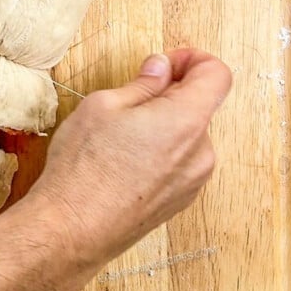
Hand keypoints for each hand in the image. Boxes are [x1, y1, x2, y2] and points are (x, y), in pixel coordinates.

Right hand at [25, 48, 231, 290]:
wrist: (73, 230)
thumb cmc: (84, 167)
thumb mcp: (103, 106)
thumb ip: (142, 84)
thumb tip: (160, 69)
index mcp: (186, 121)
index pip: (216, 75)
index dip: (192, 59)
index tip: (166, 64)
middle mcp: (200, 153)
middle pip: (200, 107)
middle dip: (170, 95)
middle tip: (129, 99)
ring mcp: (192, 182)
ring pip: (187, 137)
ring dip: (163, 126)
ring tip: (120, 137)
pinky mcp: (178, 202)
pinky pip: (178, 164)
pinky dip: (159, 153)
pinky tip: (122, 162)